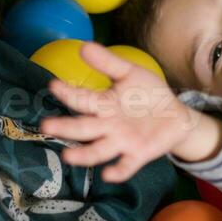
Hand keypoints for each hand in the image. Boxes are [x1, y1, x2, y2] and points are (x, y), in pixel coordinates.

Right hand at [38, 43, 221, 181]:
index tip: (53, 85)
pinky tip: (109, 174)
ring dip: (84, 155)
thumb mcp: (130, 73)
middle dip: (65, 128)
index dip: (68, 93)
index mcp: (104, 105)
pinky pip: (126, 165)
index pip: (82, 99)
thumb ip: (108, 63)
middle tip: (46, 126)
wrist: (175, 115)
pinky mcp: (138, 154)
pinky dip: (118, 171)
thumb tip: (83, 46)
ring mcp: (122, 142)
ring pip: (99, 150)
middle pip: (83, 128)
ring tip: (68, 156)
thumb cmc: (147, 94)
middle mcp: (108, 126)